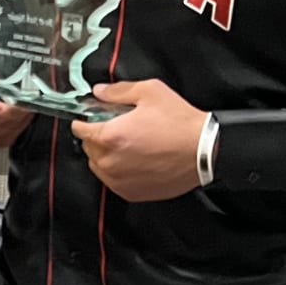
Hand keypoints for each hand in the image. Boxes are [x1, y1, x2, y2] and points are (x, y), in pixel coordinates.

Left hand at [69, 80, 208, 201]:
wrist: (204, 151)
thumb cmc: (180, 123)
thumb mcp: (150, 92)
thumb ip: (119, 91)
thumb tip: (100, 92)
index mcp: (111, 136)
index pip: (80, 130)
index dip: (84, 121)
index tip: (89, 119)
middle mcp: (111, 162)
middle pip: (88, 148)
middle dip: (96, 137)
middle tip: (115, 128)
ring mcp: (120, 180)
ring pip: (98, 167)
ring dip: (105, 155)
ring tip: (126, 145)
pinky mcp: (132, 193)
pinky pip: (112, 181)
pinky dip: (117, 171)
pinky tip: (133, 161)